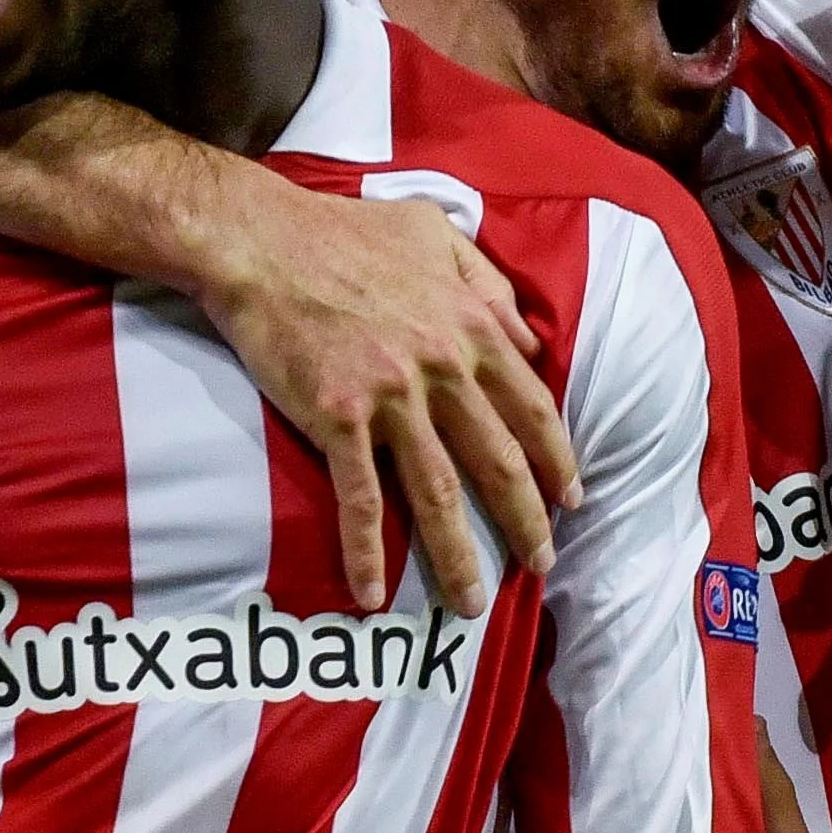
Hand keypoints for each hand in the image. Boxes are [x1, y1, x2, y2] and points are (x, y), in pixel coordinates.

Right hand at [190, 171, 574, 617]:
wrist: (259, 239)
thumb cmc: (343, 231)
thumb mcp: (434, 233)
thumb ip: (486, 282)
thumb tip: (528, 335)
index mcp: (470, 324)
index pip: (532, 407)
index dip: (556, 458)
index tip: (572, 497)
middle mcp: (441, 366)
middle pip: (498, 460)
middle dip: (526, 520)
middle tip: (540, 563)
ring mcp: (390, 396)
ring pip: (438, 492)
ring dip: (458, 555)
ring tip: (472, 602)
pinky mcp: (336, 417)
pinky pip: (359, 497)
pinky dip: (366, 550)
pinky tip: (371, 594)